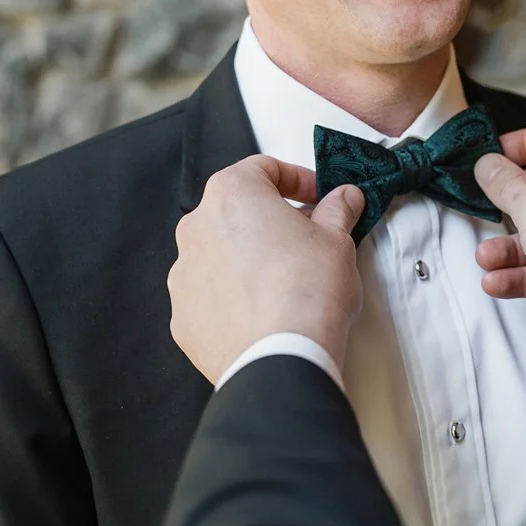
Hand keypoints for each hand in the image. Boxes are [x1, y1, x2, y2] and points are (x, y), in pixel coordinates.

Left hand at [168, 156, 364, 384]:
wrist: (281, 356)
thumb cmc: (306, 291)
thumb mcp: (336, 240)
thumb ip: (337, 211)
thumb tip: (343, 199)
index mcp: (232, 194)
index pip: (264, 169)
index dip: (298, 179)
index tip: (319, 197)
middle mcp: (197, 227)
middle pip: (237, 211)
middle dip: (270, 220)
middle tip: (306, 238)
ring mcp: (183, 273)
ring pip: (220, 254)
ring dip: (248, 259)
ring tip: (284, 282)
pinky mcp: (183, 316)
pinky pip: (210, 295)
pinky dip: (233, 297)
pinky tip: (263, 312)